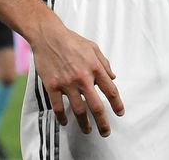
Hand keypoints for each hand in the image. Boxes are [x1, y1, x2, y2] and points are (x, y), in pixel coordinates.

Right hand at [31, 19, 124, 136]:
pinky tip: (65, 123)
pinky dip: (62, 118)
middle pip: (96, 106)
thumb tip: (113, 78)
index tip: (120, 113)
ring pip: (78, 110)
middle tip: (106, 132)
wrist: (48, 36)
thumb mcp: (93, 47)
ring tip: (87, 130)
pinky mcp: (52, 86)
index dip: (117, 104)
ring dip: (84, 124)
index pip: (110, 90)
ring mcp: (66, 83)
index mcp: (94, 67)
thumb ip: (104, 63)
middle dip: (103, 122)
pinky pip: (58, 107)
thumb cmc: (72, 40)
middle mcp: (82, 78)